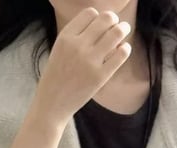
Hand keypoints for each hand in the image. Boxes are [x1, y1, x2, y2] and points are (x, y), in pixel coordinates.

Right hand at [33, 7, 132, 125]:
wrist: (51, 104)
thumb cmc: (56, 78)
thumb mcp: (59, 50)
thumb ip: (76, 36)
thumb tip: (102, 23)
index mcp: (65, 37)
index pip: (90, 13)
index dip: (98, 16)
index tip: (101, 24)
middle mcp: (78, 46)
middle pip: (105, 19)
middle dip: (114, 20)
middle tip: (117, 25)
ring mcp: (90, 61)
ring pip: (116, 33)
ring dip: (123, 29)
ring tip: (124, 31)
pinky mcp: (100, 76)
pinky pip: (121, 55)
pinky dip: (125, 49)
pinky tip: (123, 50)